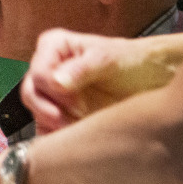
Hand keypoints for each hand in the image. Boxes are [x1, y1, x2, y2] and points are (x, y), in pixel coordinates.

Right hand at [23, 29, 182, 134]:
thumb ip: (83, 68)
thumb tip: (56, 82)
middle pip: (31, 94)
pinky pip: (44, 128)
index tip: (78, 103)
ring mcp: (49, 92)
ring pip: (35, 112)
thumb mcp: (110, 59)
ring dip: (54, 124)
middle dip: (50, 111)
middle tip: (71, 121)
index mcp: (53, 46)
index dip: (54, 91)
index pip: (38, 73)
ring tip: (79, 128)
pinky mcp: (55, 113)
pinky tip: (72, 136)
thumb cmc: (131, 61)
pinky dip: (54, 135)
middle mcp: (46, 67)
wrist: (152, 79)